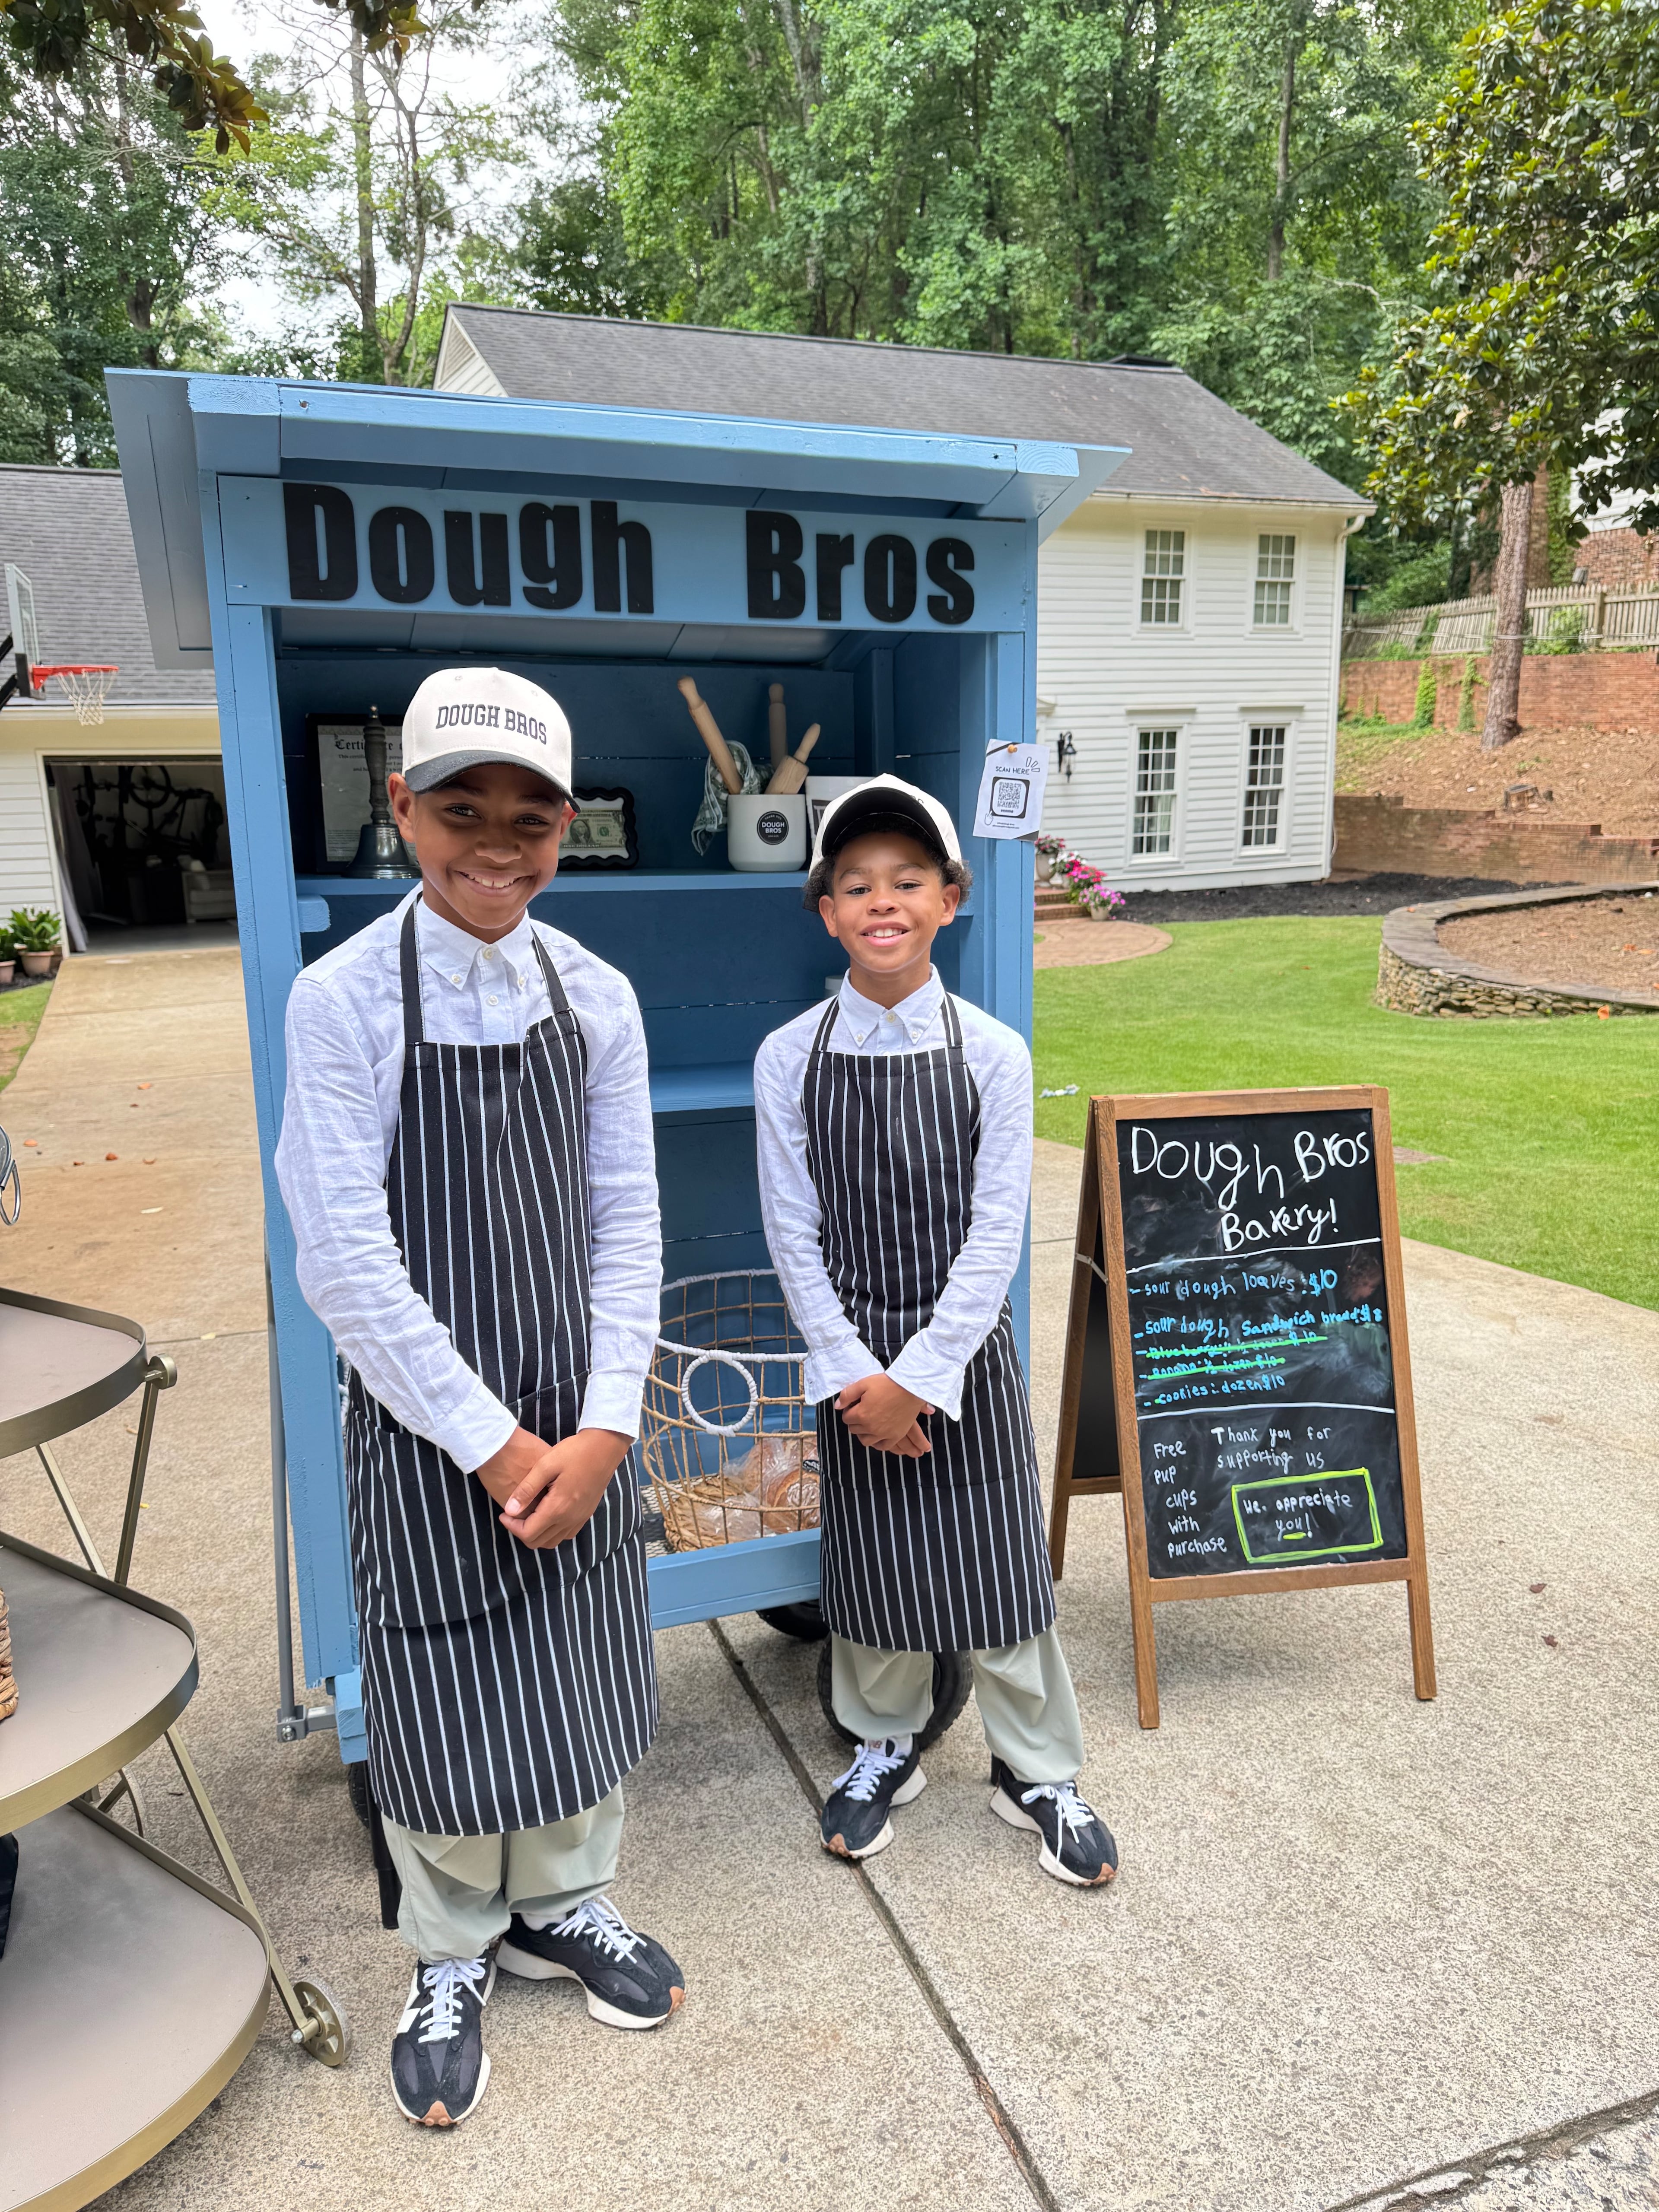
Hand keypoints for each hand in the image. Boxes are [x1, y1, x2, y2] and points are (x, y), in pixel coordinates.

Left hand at [475, 1425, 630, 1549]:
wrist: (605, 1447)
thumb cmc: (574, 1452)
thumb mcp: (545, 1465)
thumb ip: (526, 1489)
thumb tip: (509, 1510)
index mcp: (557, 1508)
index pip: (527, 1533)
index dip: (511, 1526)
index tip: (504, 1512)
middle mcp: (569, 1519)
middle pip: (538, 1542)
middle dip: (520, 1531)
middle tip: (513, 1513)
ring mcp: (580, 1518)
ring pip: (552, 1541)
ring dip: (536, 1533)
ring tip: (527, 1515)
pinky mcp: (586, 1514)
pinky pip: (565, 1534)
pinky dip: (552, 1531)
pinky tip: (546, 1514)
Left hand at [835, 1373, 932, 1458]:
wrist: (910, 1388)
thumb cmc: (886, 1383)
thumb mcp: (863, 1383)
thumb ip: (847, 1395)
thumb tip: (837, 1406)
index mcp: (861, 1414)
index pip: (846, 1418)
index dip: (849, 1410)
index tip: (855, 1405)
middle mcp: (871, 1427)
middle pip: (854, 1429)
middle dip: (855, 1421)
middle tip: (862, 1412)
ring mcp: (884, 1433)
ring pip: (865, 1440)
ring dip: (864, 1433)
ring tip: (869, 1423)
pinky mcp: (895, 1436)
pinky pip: (882, 1446)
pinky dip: (877, 1442)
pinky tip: (877, 1435)